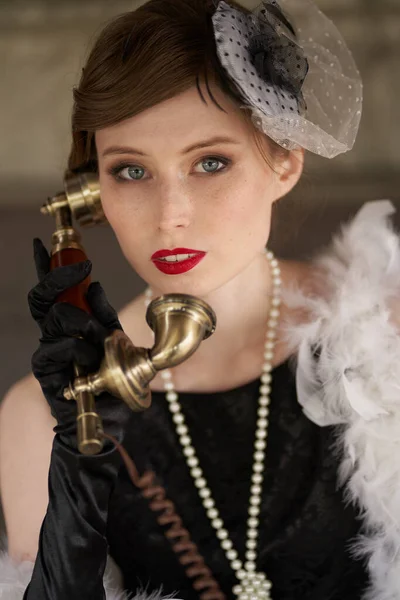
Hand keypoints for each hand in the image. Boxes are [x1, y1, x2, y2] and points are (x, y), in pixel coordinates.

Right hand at [28, 238, 132, 448]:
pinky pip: (57, 349)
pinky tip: (89, 357)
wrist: (106, 420)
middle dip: (59, 277)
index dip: (47, 267)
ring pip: (53, 319)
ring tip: (98, 335)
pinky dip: (76, 348)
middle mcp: (54, 334)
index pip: (53, 290)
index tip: (47, 242)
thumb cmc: (110, 380)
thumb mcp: (115, 341)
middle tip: (81, 268)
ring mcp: (49, 352)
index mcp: (70, 324)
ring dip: (79, 320)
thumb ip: (104, 315)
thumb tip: (95, 286)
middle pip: (42, 297)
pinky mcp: (48, 372)